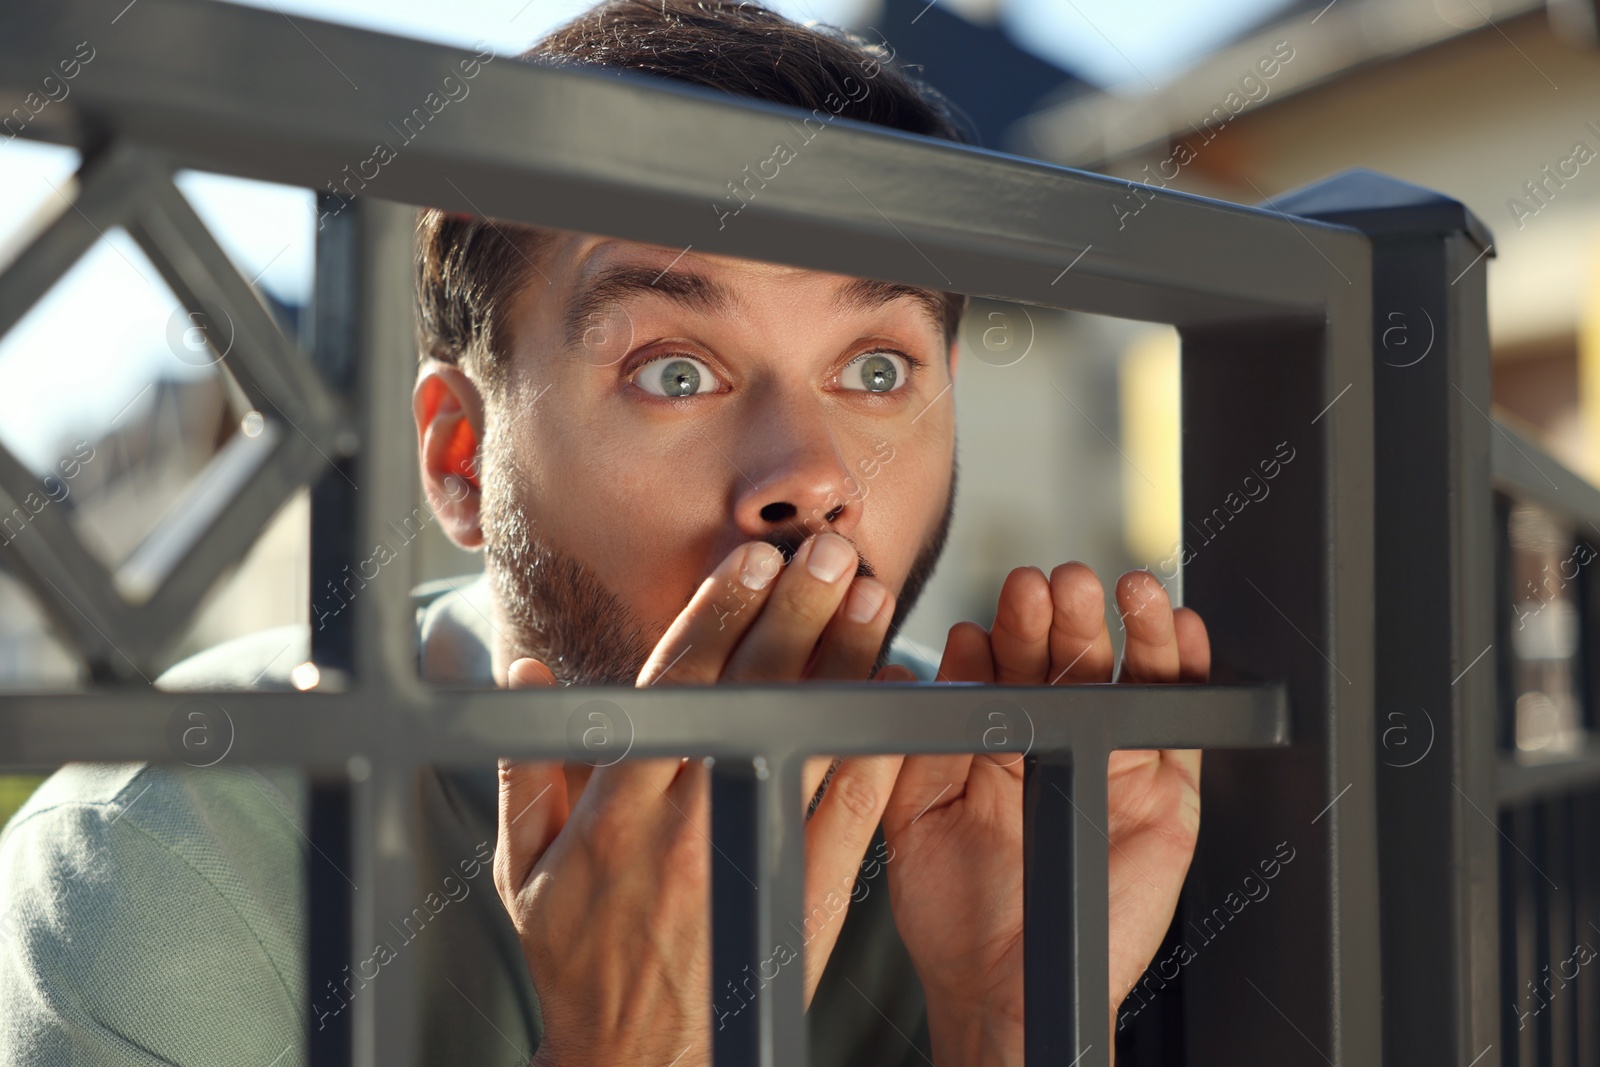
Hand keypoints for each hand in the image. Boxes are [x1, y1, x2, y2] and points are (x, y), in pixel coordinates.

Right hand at [494, 534, 906, 1065]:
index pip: (680, 684)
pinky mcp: (810, 885)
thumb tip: (523, 670)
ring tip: (874, 596)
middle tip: (832, 550)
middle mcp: (694, 814)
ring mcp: (757, 848)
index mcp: (623, 800)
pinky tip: (900, 691)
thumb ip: (526, 762)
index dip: (720, 615)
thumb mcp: (523, 864)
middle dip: (796, 612)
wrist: (642, 1061)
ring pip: (812, 734)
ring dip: (846, 659)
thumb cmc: (577, 959)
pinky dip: (878, 741)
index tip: (753, 560)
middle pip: (755, 691)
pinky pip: (853, 802)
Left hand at [880, 564, 1208, 1065]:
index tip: (1007, 598)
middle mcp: (1058, 737)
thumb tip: (951, 657)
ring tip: (1126, 589)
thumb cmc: (949, 909)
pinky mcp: (1165, 798)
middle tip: (1057, 585)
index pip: (1009, 660)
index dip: (1009, 626)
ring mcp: (1114, 762)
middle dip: (1065, 616)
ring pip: (1131, 678)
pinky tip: (1182, 630)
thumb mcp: (917, 811)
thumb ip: (932, 736)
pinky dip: (1190, 676)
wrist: (1000, 987)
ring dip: (1131, 628)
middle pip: (1071, 658)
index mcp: (997, 734)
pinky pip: (1182, 728)